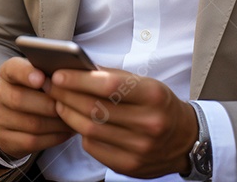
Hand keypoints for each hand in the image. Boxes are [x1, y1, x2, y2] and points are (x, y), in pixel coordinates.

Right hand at [0, 56, 75, 159]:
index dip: (26, 74)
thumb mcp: (39, 76)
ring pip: (31, 123)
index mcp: (7, 72)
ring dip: (57, 123)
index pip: (13, 69)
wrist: (13, 116)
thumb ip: (51, 73)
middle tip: (71, 106)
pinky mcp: (4, 139)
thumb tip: (73, 76)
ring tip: (74, 120)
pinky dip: (54, 137)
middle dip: (49, 104)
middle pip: (20, 99)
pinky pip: (32, 141)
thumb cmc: (36, 90)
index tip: (42, 79)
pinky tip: (66, 132)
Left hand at [47, 68, 197, 178]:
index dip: (79, 80)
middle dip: (66, 96)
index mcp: (153, 96)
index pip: (108, 86)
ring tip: (59, 102)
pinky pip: (94, 148)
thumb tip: (77, 69)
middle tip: (51, 87)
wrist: (186, 139)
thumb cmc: (160, 105)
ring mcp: (139, 148)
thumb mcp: (146, 84)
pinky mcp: (130, 166)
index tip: (59, 74)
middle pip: (95, 109)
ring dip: (68, 114)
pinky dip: (81, 133)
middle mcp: (149, 123)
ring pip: (90, 130)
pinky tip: (76, 122)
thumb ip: (113, 78)